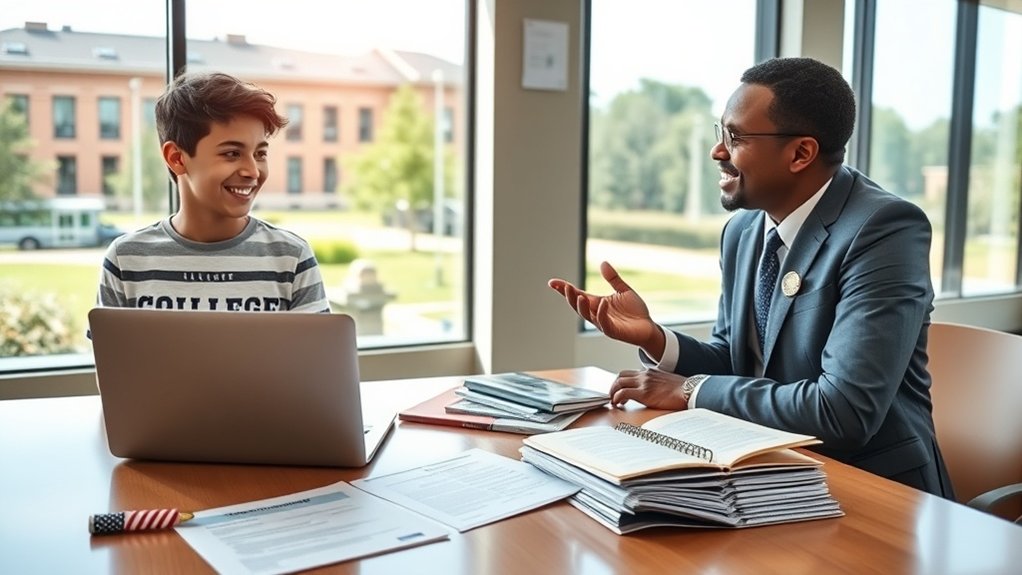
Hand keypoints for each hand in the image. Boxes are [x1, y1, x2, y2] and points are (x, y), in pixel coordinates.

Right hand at [548, 261, 663, 356]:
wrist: (648, 328)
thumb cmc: (635, 312)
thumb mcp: (623, 290)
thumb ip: (613, 279)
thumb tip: (603, 263)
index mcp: (597, 303)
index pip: (577, 295)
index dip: (564, 289)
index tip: (552, 282)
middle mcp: (596, 313)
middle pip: (578, 305)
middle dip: (569, 297)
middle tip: (564, 287)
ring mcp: (603, 323)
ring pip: (587, 315)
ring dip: (581, 306)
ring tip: (578, 295)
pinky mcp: (612, 331)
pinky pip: (604, 322)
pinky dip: (601, 313)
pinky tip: (602, 304)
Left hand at [608, 369, 689, 409]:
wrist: (691, 391)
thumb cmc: (683, 390)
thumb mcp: (667, 382)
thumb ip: (656, 384)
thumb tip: (652, 393)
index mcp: (650, 372)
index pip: (629, 373)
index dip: (621, 382)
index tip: (619, 390)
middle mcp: (645, 375)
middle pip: (621, 376)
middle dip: (613, 386)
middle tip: (612, 396)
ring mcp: (644, 383)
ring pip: (619, 382)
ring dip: (613, 392)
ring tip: (614, 401)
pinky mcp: (644, 393)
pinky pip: (623, 393)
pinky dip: (617, 398)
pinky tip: (618, 404)